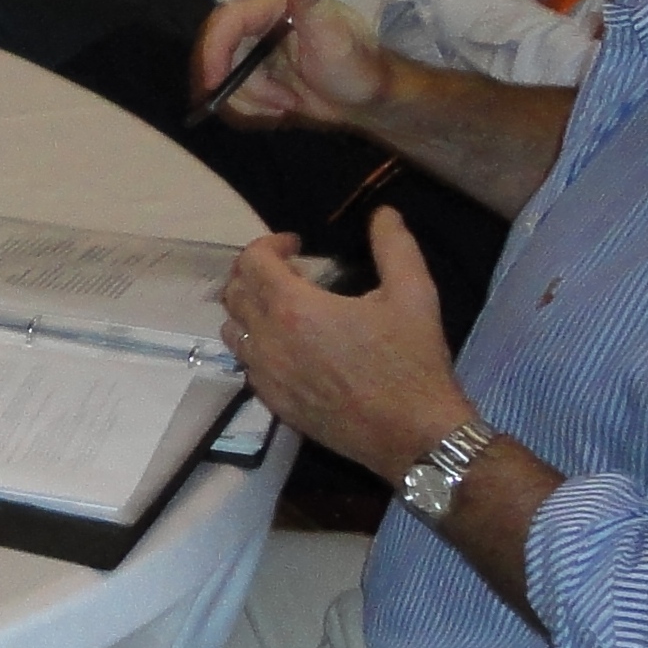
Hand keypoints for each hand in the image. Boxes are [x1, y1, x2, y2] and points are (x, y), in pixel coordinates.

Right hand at [192, 0, 391, 129]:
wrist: (369, 100)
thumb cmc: (357, 65)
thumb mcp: (334, 37)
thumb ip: (314, 3)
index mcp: (275, 4)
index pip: (228, 19)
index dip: (215, 49)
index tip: (215, 82)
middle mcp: (260, 24)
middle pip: (220, 52)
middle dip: (241, 84)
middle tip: (269, 103)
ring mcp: (257, 51)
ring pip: (227, 77)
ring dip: (254, 98)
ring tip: (288, 101)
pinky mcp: (257, 74)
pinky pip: (235, 93)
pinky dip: (255, 107)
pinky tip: (284, 104)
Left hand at [219, 213, 475, 481]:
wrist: (411, 434)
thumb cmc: (412, 362)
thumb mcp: (414, 294)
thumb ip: (394, 247)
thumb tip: (383, 213)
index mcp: (293, 309)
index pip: (252, 261)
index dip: (269, 244)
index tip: (296, 246)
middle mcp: (267, 341)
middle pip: (233, 293)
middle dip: (253, 272)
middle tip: (286, 270)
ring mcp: (265, 376)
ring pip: (233, 330)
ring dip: (249, 308)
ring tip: (282, 304)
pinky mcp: (272, 402)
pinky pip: (246, 364)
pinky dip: (256, 344)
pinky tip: (288, 345)